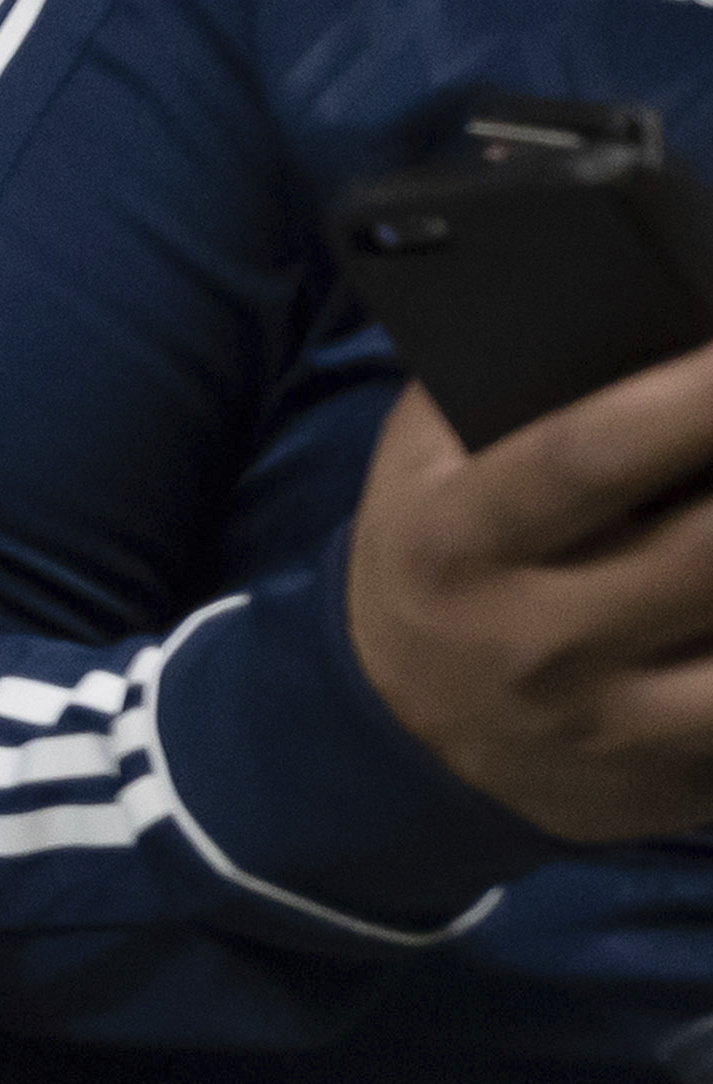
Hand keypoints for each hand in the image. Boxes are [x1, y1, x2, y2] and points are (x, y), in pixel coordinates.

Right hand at [343, 355, 712, 843]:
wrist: (400, 732)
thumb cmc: (439, 559)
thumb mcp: (422, 470)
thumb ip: (501, 391)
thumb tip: (649, 305)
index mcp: (458, 542)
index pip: (587, 458)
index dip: (692, 399)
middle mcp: (528, 642)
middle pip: (706, 554)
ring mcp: (603, 723)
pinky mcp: (662, 778)